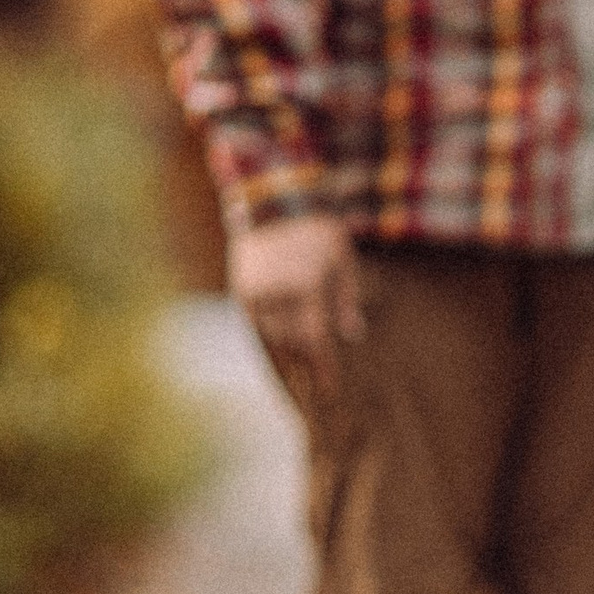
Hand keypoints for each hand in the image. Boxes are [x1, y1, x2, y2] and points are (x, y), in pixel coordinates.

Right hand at [232, 212, 362, 401]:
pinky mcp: (241, 292)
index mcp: (307, 287)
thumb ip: (346, 299)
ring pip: (273, 338)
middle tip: (318, 381)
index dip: (322, 367)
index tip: (330, 389)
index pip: (316, 339)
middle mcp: (278, 295)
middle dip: (307, 362)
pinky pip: (257, 327)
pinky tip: (280, 353)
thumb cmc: (317, 232)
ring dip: (288, 354)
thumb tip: (352, 335)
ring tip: (301, 370)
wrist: (274, 204)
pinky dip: (269, 341)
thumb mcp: (343, 260)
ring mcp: (256, 294)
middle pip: (294, 343)